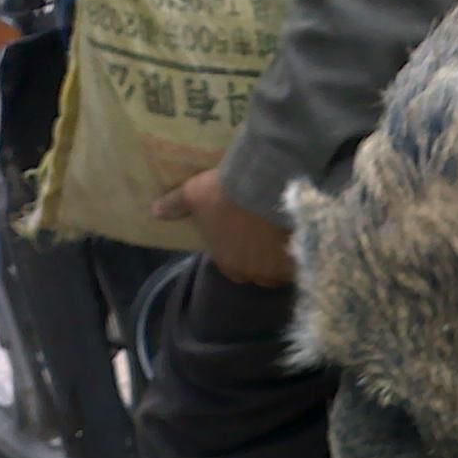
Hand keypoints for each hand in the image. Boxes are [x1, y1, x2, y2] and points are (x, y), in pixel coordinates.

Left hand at [153, 169, 293, 287]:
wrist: (266, 184)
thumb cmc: (225, 193)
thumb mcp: (195, 194)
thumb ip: (176, 205)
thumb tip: (155, 211)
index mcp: (227, 263)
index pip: (231, 266)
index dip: (235, 251)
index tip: (239, 234)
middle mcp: (254, 273)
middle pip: (258, 270)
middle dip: (259, 255)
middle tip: (262, 231)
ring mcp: (280, 268)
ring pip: (281, 266)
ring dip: (280, 253)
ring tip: (283, 230)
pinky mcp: (302, 256)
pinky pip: (301, 258)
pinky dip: (299, 247)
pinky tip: (300, 230)